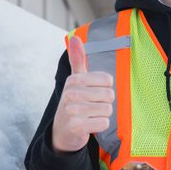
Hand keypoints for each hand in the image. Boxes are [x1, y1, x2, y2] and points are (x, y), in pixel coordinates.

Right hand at [51, 36, 114, 152]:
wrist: (61, 132)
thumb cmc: (73, 104)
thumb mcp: (75, 81)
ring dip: (101, 116)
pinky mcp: (76, 126)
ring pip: (107, 110)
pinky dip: (99, 126)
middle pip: (109, 95)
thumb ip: (77, 59)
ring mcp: (72, 110)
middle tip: (91, 108)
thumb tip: (75, 37)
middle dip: (104, 104)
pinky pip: (103, 123)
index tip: (92, 95)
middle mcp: (71, 93)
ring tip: (89, 117)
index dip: (104, 90)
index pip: (108, 81)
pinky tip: (88, 126)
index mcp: (74, 80)